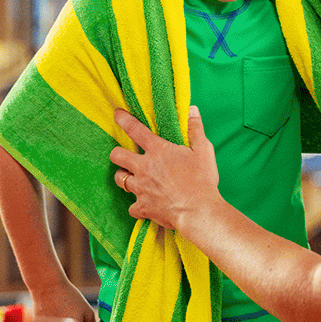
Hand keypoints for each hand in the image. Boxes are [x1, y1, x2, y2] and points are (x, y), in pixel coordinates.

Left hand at [109, 107, 220, 230]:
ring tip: (132, 177)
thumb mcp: (203, 150)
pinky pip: (132, 206)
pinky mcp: (142, 207)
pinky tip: (144, 204)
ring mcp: (141, 188)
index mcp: (158, 151)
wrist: (198, 211)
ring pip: (119, 179)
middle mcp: (144, 168)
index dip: (123, 119)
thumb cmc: (202, 180)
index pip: (135, 129)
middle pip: (117, 155)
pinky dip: (137, 205)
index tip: (117, 114)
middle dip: (118, 153)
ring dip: (124, 176)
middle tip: (125, 155)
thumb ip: (195, 129)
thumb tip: (192, 109)